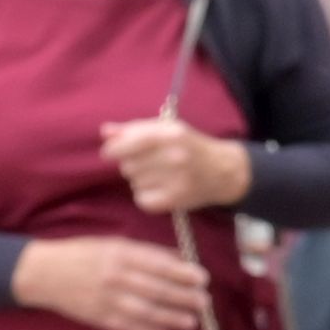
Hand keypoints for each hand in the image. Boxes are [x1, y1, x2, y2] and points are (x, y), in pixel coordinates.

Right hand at [12, 234, 212, 329]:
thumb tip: (181, 259)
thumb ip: (147, 252)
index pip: (158, 265)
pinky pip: (126, 328)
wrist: (42, 272)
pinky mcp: (97, 317)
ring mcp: (105, 299)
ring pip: (144, 311)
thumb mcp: (114, 244)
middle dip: (183, 297)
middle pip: (155, 289)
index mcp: (120, 254)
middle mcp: (114, 277)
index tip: (202, 278)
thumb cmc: (83, 254)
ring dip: (171, 318)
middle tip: (204, 302)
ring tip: (191, 321)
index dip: (183, 273)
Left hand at [97, 116, 253, 214]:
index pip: (129, 143)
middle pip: (128, 165)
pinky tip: (160, 189)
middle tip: (150, 164)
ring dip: (140, 180)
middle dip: (132, 164)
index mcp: (171, 134)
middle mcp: (175, 156)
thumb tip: (105, 132)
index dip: (113, 150)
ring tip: (159, 176)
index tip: (109, 153)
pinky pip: (142, 199)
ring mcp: (177, 179)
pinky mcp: (176, 200)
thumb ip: (135, 129)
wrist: (224, 171)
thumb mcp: (167, 129)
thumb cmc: (190, 146)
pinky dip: (146, 196)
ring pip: (134, 183)